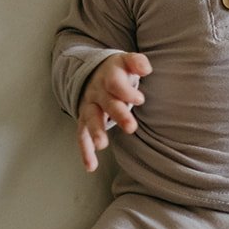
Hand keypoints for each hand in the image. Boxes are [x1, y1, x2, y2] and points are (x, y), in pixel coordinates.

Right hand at [76, 52, 151, 172]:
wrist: (92, 72)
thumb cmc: (118, 71)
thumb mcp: (126, 62)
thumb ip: (137, 62)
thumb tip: (146, 68)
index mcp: (108, 77)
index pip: (115, 83)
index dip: (126, 92)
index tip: (140, 99)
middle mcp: (97, 92)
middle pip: (107, 103)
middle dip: (118, 115)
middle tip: (131, 127)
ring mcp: (89, 107)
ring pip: (91, 119)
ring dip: (96, 132)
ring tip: (102, 145)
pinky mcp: (84, 121)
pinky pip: (82, 136)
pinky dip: (85, 151)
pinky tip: (91, 166)